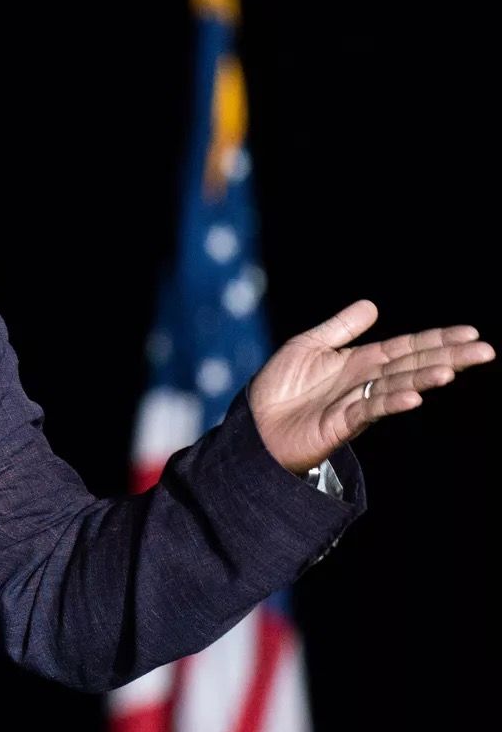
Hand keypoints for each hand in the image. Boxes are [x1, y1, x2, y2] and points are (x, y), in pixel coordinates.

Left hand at [250, 299, 494, 471]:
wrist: (253, 425)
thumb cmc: (278, 388)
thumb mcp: (308, 346)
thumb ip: (339, 327)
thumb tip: (373, 305)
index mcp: (361, 362)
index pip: (407, 347)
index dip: (437, 339)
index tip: (470, 332)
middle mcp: (365, 382)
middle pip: (412, 366)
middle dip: (448, 357)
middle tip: (485, 350)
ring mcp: (356, 404)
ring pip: (397, 387)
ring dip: (424, 379)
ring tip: (453, 369)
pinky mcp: (340, 425)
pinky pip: (369, 411)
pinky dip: (391, 403)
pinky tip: (413, 397)